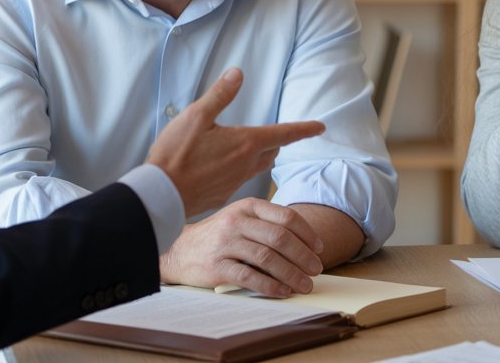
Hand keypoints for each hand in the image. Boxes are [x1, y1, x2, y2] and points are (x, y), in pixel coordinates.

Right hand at [146, 68, 324, 217]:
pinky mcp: (222, 195)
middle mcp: (245, 165)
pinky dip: (241, 169)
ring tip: (256, 149)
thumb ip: (220, 94)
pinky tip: (225, 167)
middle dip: (279, 142)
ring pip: (257, 167)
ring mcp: (235, 183)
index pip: (284, 134)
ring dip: (261, 156)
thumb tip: (238, 73)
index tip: (321, 126)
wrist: (160, 194)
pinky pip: (240, 180)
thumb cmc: (176, 153)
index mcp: (244, 143)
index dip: (304, 129)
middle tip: (282, 135)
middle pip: (272, 152)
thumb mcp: (196, 116)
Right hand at [160, 198, 322, 297]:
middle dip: (304, 256)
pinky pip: (250, 277)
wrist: (180, 250)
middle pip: (280, 238)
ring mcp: (225, 243)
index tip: (319, 249)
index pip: (286, 217)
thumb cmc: (218, 236)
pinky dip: (271, 286)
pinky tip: (283, 291)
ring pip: (268, 258)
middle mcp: (236, 222)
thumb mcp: (240, 220)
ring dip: (292, 274)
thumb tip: (305, 245)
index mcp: (247, 207)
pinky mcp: (216, 266)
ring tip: (305, 284)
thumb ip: (267, 225)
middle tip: (316, 269)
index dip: (307, 234)